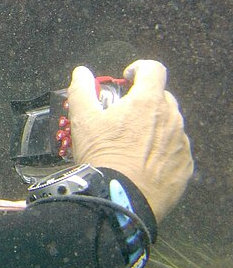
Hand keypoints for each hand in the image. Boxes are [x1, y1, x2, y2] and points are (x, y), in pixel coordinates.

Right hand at [67, 60, 192, 221]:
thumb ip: (82, 89)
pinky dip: (161, 150)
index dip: (138, 69)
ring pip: (170, 124)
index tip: (126, 79)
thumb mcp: (82, 119)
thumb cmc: (102, 155)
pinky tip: (142, 162)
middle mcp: (171, 118)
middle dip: (143, 101)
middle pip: (161, 97)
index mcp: (148, 101)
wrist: (121, 199)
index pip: (153, 69)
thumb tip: (81, 72)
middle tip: (122, 116)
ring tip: (131, 143)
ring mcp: (181, 143)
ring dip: (153, 126)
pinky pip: (175, 149)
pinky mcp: (185, 165)